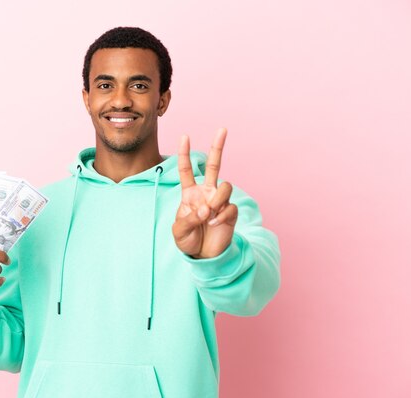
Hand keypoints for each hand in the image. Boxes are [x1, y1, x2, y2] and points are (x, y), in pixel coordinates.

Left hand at [172, 128, 237, 258]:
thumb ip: (189, 218)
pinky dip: (221, 215)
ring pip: (225, 186)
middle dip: (218, 147)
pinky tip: (215, 224)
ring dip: (217, 200)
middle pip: (214, 165)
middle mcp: (206, 192)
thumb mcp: (179, 230)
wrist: (203, 255)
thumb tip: (205, 209)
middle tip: (222, 129)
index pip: (186, 170)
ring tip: (209, 215)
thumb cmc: (188, 240)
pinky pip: (230, 206)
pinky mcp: (230, 212)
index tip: (184, 137)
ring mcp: (219, 201)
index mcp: (190, 193)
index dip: (184, 154)